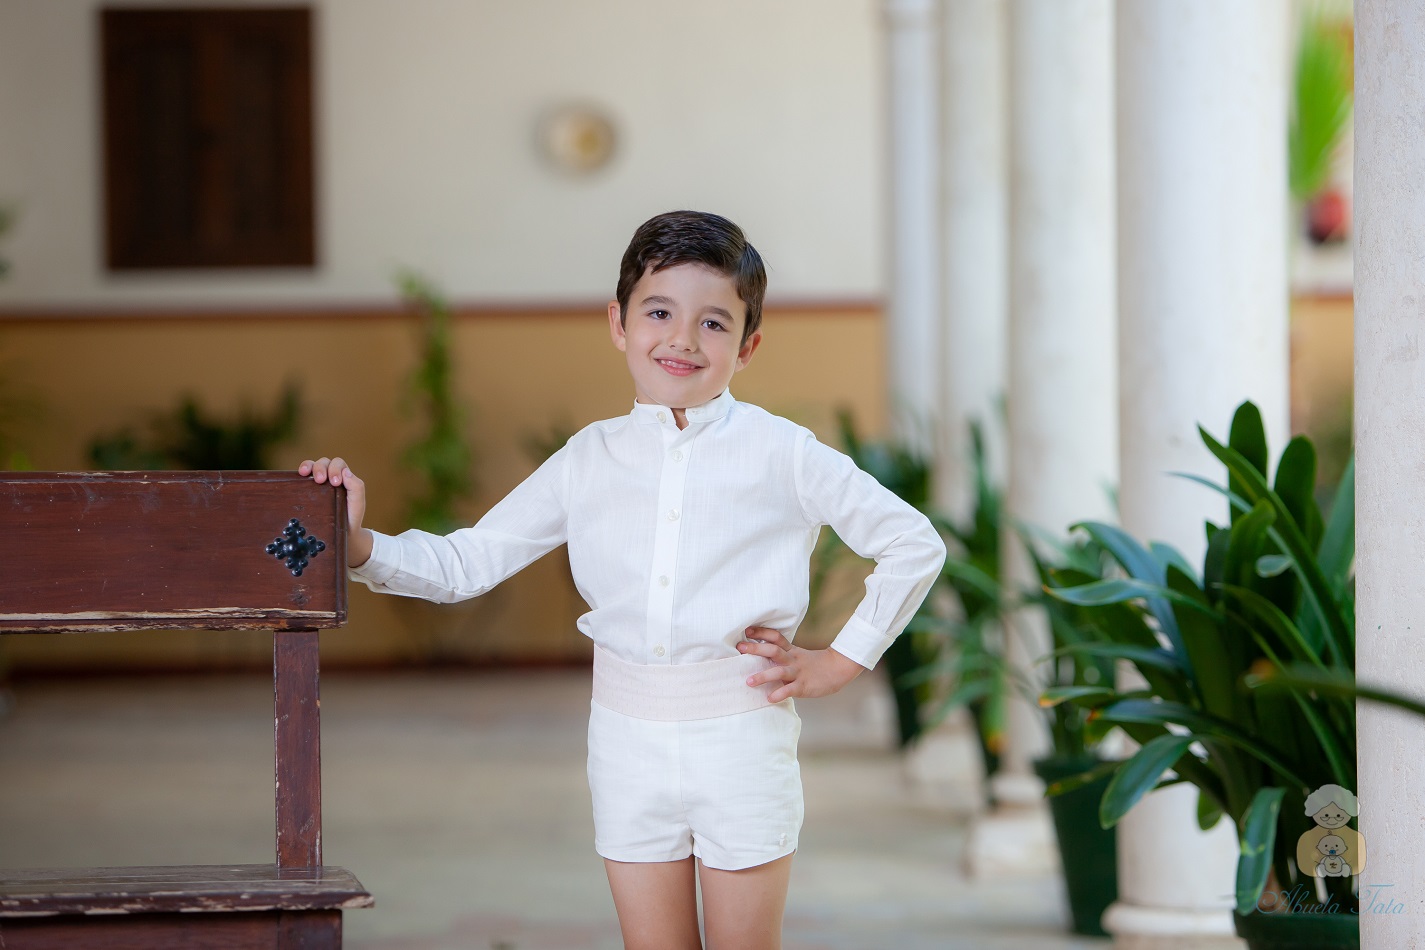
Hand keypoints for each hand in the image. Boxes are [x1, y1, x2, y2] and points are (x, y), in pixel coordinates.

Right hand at [298, 457, 373, 567]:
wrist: (341, 536)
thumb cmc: (350, 517)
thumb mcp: (358, 503)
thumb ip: (356, 487)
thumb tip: (346, 472)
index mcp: (342, 478)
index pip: (337, 464)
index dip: (335, 469)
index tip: (335, 482)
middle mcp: (329, 478)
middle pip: (323, 462)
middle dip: (321, 467)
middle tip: (320, 480)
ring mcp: (316, 484)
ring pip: (311, 465)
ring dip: (308, 466)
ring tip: (305, 473)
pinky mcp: (305, 492)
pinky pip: (300, 477)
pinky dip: (300, 472)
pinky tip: (298, 476)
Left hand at [737, 626, 863, 702]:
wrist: (838, 669)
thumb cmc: (813, 664)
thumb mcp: (798, 654)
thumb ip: (782, 654)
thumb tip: (759, 654)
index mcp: (791, 650)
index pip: (776, 637)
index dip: (761, 633)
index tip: (747, 631)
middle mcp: (793, 659)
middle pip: (774, 650)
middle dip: (756, 648)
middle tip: (740, 648)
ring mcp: (798, 672)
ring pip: (779, 671)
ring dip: (763, 676)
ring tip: (749, 681)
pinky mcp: (804, 686)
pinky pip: (790, 690)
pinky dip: (779, 694)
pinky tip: (769, 698)